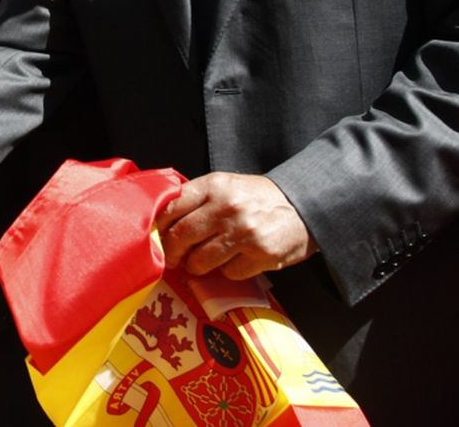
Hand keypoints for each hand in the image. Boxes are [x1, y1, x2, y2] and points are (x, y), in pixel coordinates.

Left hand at [156, 172, 315, 280]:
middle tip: (174, 258)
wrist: (303, 205)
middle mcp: (227, 207)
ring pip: (201, 261)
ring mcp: (244, 232)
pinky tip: (235, 261)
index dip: (158, 227)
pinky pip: (229, 273)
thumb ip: (196, 200)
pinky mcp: (261, 254)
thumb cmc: (256, 198)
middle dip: (172, 253)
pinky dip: (228, 272)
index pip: (171, 207)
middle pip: (181, 237)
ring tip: (201, 263)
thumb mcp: (225, 187)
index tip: (155, 237)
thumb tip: (160, 224)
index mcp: (213, 186)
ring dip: (196, 267)